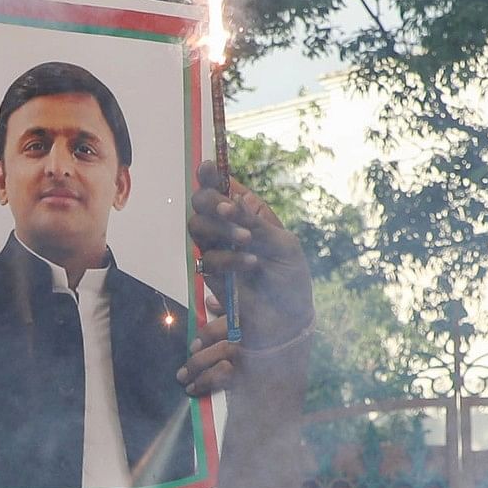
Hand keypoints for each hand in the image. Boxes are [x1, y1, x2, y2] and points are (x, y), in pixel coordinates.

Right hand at [186, 162, 310, 381]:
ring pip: (197, 227)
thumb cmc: (290, 279)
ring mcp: (218, 249)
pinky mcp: (212, 274)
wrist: (287, 320)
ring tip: (247, 241)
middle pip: (201, 203)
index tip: (207, 168)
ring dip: (220, 230)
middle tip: (229, 210)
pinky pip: (206, 258)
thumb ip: (255, 223)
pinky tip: (251, 264)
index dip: (210, 175)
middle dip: (212, 203)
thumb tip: (232, 197)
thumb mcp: (283, 245)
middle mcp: (229, 227)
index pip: (223, 187)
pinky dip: (228, 258)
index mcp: (249, 213)